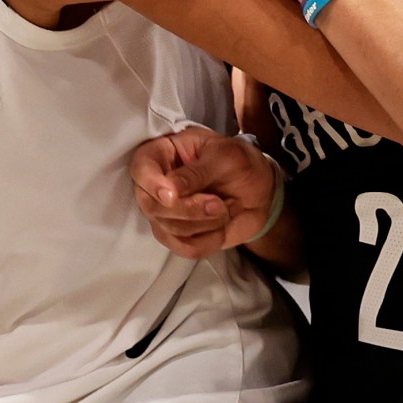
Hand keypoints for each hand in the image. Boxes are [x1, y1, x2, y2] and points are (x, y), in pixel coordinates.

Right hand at [130, 127, 279, 256]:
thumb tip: (169, 192)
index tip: (171, 197)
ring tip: (225, 210)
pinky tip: (221, 227)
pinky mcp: (179, 236)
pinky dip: (208, 241)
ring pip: (167, 229)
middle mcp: (157, 184)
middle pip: (150, 205)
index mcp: (164, 153)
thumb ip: (197, 172)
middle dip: (186, 210)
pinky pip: (183, 248)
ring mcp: (166, 212)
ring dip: (202, 224)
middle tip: (217, 204)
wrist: (262, 192)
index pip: (140, 167)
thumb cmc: (241, 164)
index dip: (150, 184)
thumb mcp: (226, 157)